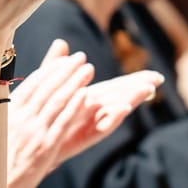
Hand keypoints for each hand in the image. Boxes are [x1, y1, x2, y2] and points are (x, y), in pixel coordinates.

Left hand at [4, 41, 163, 187]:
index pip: (118, 87)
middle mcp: (95, 111)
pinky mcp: (84, 136)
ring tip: (145, 90)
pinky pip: (101, 127)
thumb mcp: (49, 87)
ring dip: (130, 100)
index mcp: (91, 98)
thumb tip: (61, 42)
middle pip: (122, 96)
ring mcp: (91, 124)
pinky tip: (121, 109)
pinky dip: (112, 118)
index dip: (136, 80)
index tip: (156, 75)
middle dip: (138, 88)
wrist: (32, 145)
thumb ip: (55, 66)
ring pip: (115, 110)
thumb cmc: (44, 116)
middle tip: (156, 80)